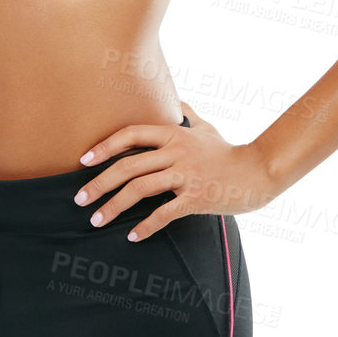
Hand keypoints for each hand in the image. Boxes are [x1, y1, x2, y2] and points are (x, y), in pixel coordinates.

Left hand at [72, 99, 277, 240]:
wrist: (257, 171)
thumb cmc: (228, 150)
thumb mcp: (205, 127)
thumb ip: (186, 114)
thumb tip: (176, 100)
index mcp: (173, 134)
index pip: (131, 135)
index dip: (105, 146)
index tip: (83, 160)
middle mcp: (176, 152)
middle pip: (128, 165)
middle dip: (99, 183)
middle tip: (80, 199)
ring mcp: (186, 175)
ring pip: (140, 188)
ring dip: (114, 206)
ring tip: (96, 220)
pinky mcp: (196, 197)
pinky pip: (165, 212)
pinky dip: (146, 226)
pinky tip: (132, 236)